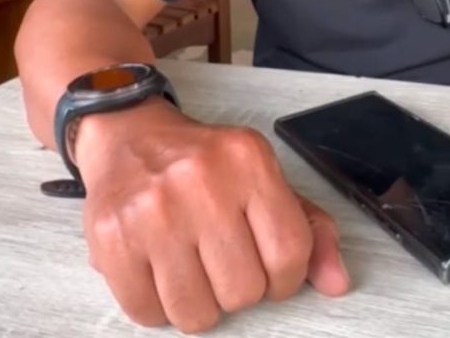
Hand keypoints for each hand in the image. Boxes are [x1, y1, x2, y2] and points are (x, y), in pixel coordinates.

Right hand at [75, 99, 348, 331]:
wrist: (130, 134)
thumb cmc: (204, 165)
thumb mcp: (262, 178)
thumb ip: (309, 228)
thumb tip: (337, 281)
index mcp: (248, 160)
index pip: (290, 253)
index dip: (285, 278)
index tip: (270, 270)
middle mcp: (201, 180)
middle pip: (244, 290)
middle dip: (237, 288)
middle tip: (221, 260)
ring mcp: (153, 210)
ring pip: (196, 312)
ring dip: (198, 303)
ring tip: (191, 266)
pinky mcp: (112, 237)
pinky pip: (148, 314)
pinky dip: (158, 307)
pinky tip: (159, 270)